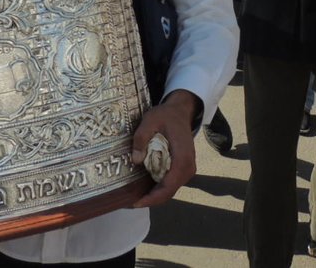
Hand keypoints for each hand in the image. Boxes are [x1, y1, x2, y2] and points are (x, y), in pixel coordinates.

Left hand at [130, 91, 199, 207]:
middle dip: (149, 200)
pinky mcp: (182, 170)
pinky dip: (157, 189)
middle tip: (128, 202)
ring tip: (132, 197)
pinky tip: (142, 189)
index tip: (135, 203)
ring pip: (169, 190)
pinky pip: (169, 184)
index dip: (152, 198)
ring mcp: (186, 170)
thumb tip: (136, 160)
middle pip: (168, 193)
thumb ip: (142, 137)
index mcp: (182, 158)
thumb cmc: (166, 115)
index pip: (168, 186)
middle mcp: (188, 168)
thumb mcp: (151, 119)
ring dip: (152, 196)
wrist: (181, 111)